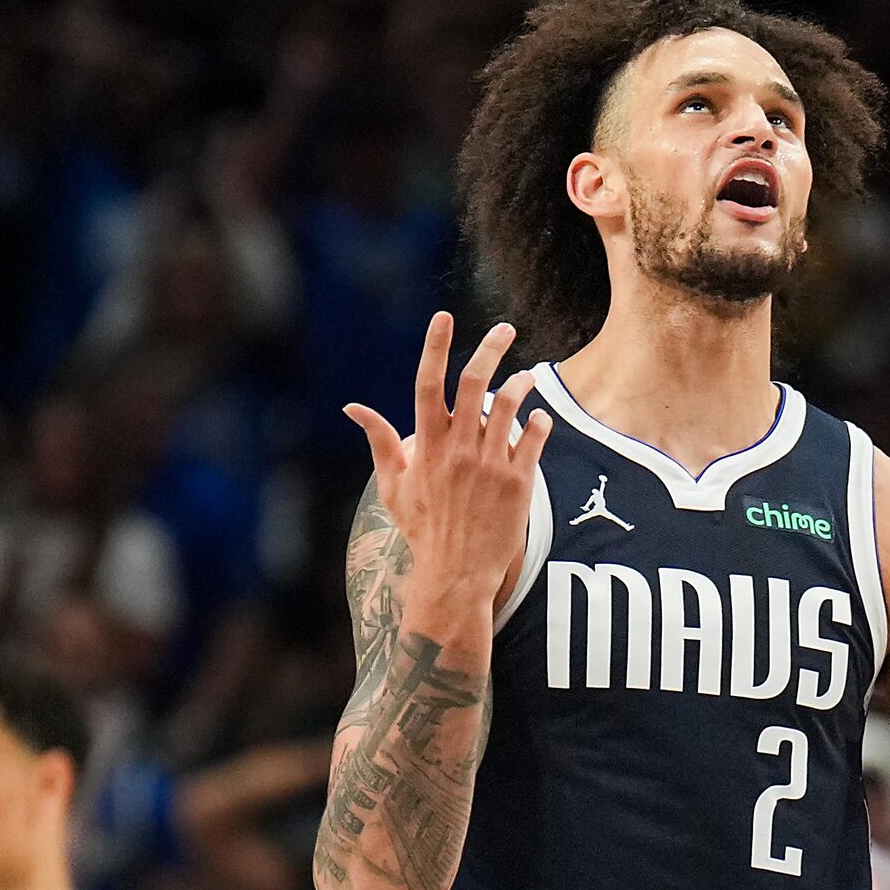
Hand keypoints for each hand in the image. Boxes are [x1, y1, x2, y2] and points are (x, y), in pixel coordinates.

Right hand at [343, 315, 555, 618]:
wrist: (456, 572)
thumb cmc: (422, 527)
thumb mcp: (393, 484)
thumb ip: (379, 440)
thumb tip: (352, 408)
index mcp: (427, 446)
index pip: (428, 384)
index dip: (435, 347)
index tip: (444, 316)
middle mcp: (459, 449)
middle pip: (475, 382)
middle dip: (492, 348)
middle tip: (505, 329)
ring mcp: (490, 464)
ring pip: (510, 404)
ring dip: (520, 383)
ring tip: (525, 377)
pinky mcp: (519, 482)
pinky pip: (534, 438)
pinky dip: (538, 422)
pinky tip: (537, 418)